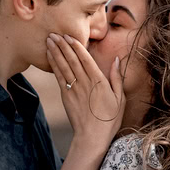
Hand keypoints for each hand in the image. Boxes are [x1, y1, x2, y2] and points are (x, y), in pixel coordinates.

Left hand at [46, 33, 124, 149]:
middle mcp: (85, 83)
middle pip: (71, 59)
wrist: (92, 137)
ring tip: (49, 40)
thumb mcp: (120, 98)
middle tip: (54, 32)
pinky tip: (50, 56)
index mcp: (99, 81)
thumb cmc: (109, 119)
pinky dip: (53, 65)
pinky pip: (58, 77)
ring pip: (63, 66)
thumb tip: (117, 60)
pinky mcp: (66, 96)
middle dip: (62, 45)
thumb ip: (117, 78)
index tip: (69, 35)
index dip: (76, 46)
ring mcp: (74, 89)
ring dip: (55, 52)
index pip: (85, 59)